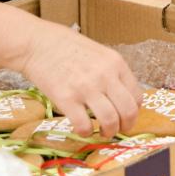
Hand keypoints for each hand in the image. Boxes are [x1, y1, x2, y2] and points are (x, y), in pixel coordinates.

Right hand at [21, 20, 140, 136]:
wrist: (37, 43)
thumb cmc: (67, 47)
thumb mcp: (99, 53)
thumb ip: (111, 72)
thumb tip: (121, 97)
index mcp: (115, 63)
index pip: (137, 95)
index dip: (134, 111)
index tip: (127, 117)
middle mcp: (104, 75)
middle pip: (128, 111)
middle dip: (126, 126)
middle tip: (119, 129)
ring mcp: (86, 87)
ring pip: (110, 120)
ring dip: (109, 132)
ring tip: (103, 132)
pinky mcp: (66, 98)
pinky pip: (84, 125)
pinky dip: (86, 132)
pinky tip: (83, 128)